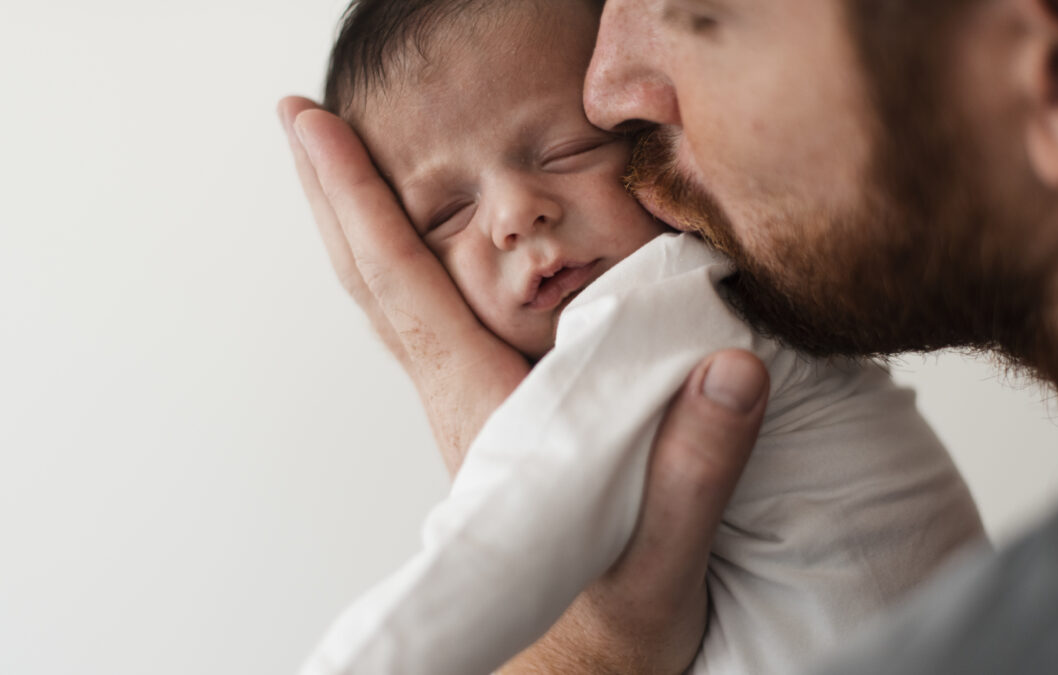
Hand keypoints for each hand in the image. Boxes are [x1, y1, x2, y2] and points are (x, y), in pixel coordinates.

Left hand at [278, 97, 768, 672]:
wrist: (585, 663)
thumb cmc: (614, 619)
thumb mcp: (663, 557)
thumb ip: (695, 469)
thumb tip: (729, 368)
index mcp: (487, 419)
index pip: (408, 293)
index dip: (359, 206)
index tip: (316, 133)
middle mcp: (462, 400)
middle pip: (379, 285)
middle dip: (337, 196)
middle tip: (303, 118)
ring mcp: (470, 404)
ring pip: (398, 300)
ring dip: (366, 222)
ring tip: (346, 152)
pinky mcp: (490, 409)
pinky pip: (431, 319)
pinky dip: (407, 260)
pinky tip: (416, 234)